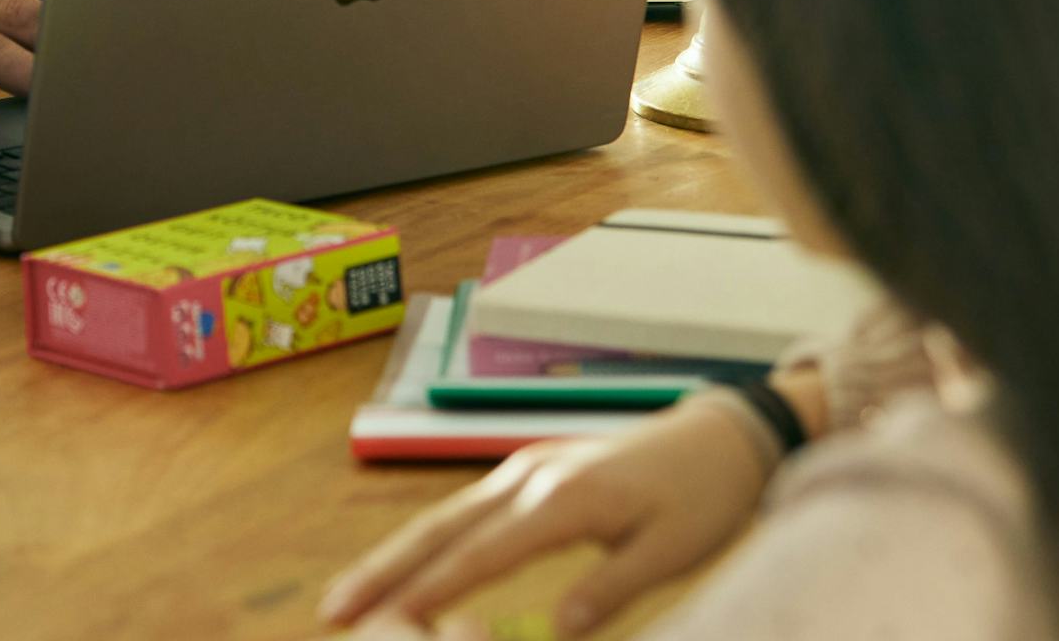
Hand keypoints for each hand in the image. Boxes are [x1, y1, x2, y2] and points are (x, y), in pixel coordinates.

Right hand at [319, 399, 771, 635]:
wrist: (724, 436)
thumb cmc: (703, 497)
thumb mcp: (672, 552)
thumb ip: (611, 589)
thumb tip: (555, 630)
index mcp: (564, 498)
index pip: (484, 553)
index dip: (434, 590)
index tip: (391, 621)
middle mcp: (531, 476)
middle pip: (441, 528)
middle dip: (385, 570)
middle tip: (334, 610)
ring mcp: (525, 469)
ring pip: (443, 517)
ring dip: (393, 556)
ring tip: (348, 595)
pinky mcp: (530, 471)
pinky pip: (464, 511)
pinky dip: (426, 541)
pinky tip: (404, 566)